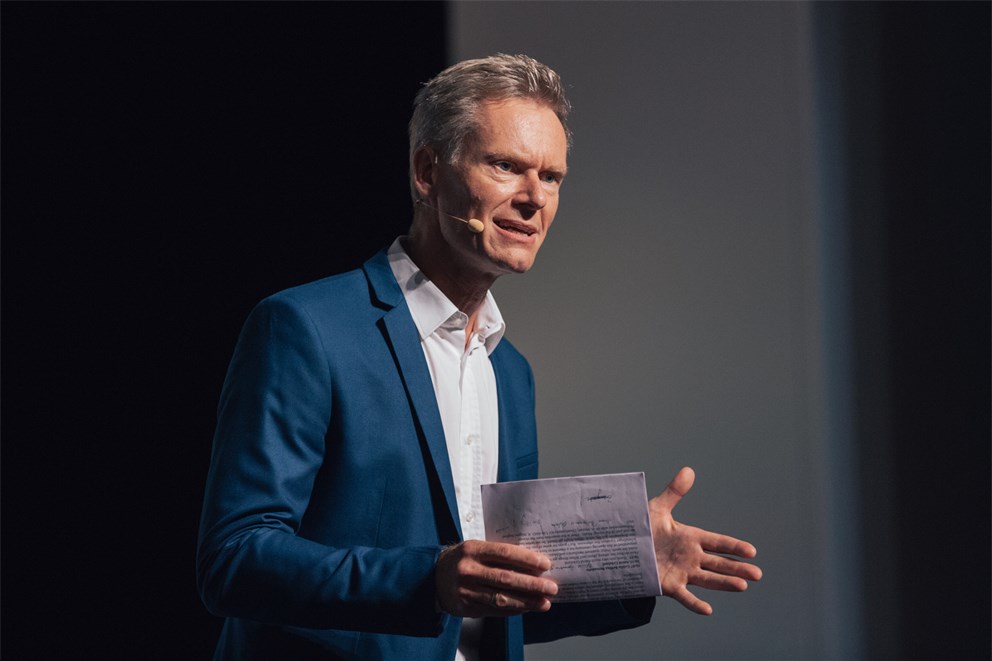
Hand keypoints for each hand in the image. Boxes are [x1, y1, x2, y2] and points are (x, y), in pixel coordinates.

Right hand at [435, 540, 557, 616]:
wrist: (432, 576)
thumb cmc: (462, 560)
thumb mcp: (475, 549)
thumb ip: (498, 555)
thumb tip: (531, 565)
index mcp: (472, 549)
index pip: (504, 553)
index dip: (526, 559)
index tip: (545, 564)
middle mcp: (468, 569)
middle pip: (506, 578)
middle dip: (532, 584)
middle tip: (552, 587)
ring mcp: (466, 590)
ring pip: (501, 598)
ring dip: (526, 602)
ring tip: (544, 602)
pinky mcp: (465, 607)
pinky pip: (494, 610)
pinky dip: (513, 610)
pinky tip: (526, 609)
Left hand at [649, 467, 762, 614]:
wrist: (624, 548)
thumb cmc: (644, 527)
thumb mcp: (658, 508)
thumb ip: (674, 492)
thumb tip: (689, 470)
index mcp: (691, 537)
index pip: (718, 542)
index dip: (734, 546)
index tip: (751, 551)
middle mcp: (691, 557)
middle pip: (719, 563)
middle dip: (737, 568)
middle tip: (757, 574)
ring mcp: (682, 572)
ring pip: (708, 579)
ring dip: (724, 583)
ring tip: (742, 586)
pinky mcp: (669, 585)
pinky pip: (685, 597)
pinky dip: (696, 604)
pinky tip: (708, 610)